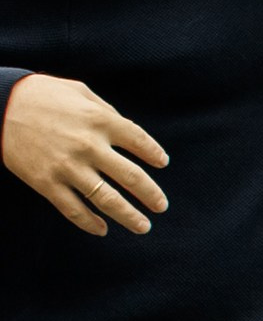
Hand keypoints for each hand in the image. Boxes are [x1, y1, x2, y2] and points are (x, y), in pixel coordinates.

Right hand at [1, 74, 167, 234]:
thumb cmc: (42, 94)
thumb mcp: (79, 91)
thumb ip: (106, 111)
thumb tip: (127, 132)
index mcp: (100, 120)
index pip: (139, 141)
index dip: (154, 154)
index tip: (162, 163)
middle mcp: (88, 145)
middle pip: (131, 177)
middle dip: (151, 195)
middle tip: (161, 206)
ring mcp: (67, 167)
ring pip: (107, 200)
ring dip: (129, 217)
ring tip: (143, 227)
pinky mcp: (46, 183)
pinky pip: (74, 210)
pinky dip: (90, 223)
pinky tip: (102, 229)